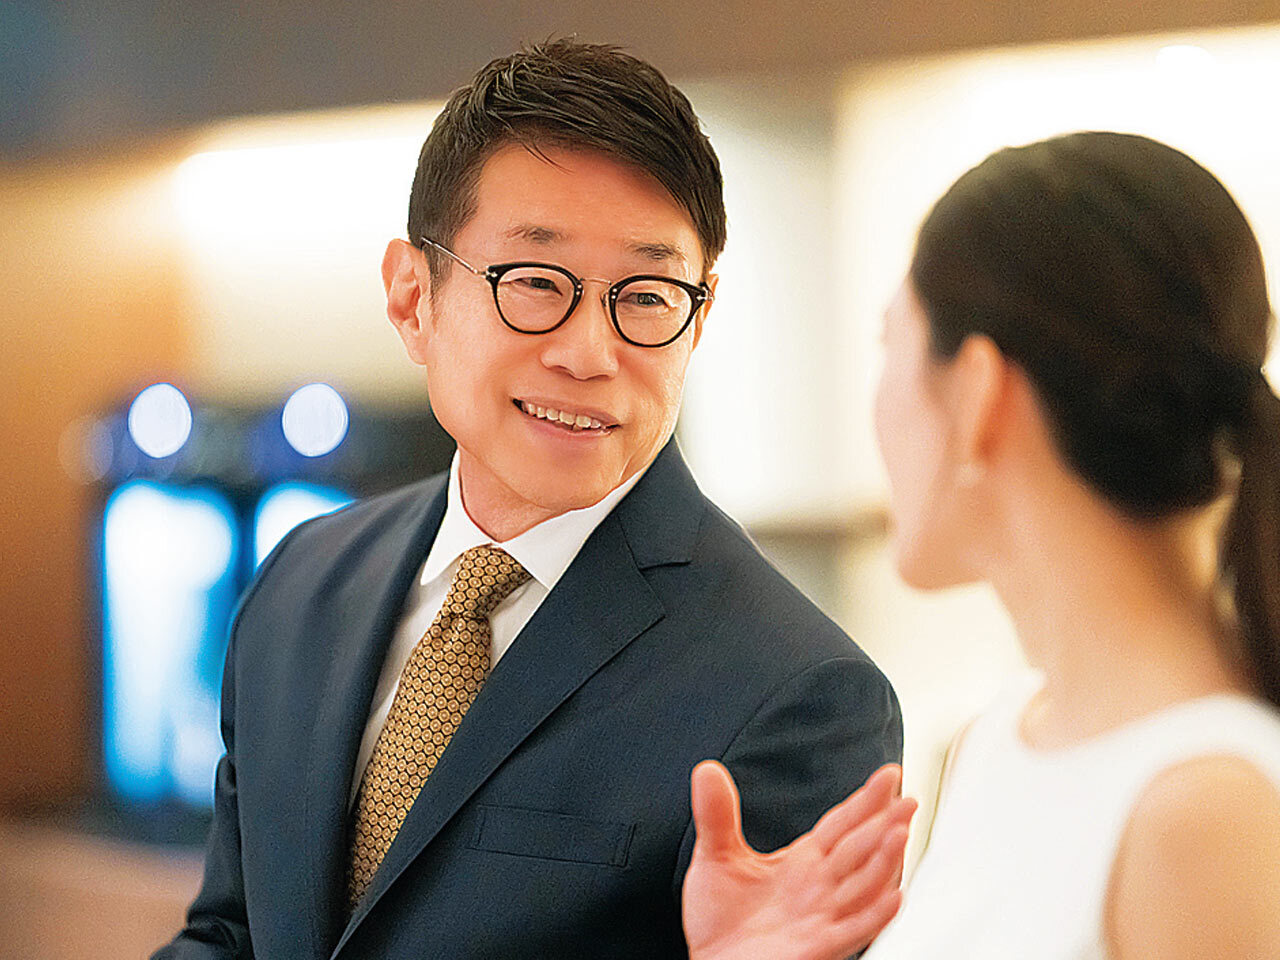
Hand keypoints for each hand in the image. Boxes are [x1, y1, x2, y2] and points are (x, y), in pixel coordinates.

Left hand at [682, 761, 914, 959]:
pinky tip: (894, 895)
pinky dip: (875, 914)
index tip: (890, 774)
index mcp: (804, 862)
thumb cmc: (721, 920)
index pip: (842, 824)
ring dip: (884, 861)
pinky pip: (854, 930)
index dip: (866, 800)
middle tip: (909, 800)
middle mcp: (820, 887)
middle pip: (859, 849)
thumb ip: (717, 814)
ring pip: (863, 885)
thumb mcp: (716, 857)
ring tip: (901, 833)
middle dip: (885, 825)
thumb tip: (706, 770)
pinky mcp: (817, 947)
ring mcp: (823, 917)